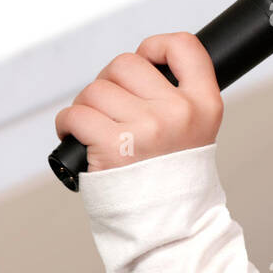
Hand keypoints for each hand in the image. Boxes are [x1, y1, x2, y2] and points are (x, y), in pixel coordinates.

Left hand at [54, 32, 223, 173]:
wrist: (169, 226)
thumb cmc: (174, 178)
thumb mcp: (196, 131)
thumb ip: (177, 96)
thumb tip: (140, 65)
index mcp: (204, 104)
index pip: (184, 47)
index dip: (156, 46)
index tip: (145, 61)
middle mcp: (178, 112)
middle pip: (126, 64)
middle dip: (110, 82)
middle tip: (113, 109)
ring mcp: (146, 128)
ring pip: (96, 89)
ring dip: (87, 107)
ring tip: (96, 129)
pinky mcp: (114, 146)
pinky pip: (76, 114)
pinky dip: (68, 125)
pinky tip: (77, 137)